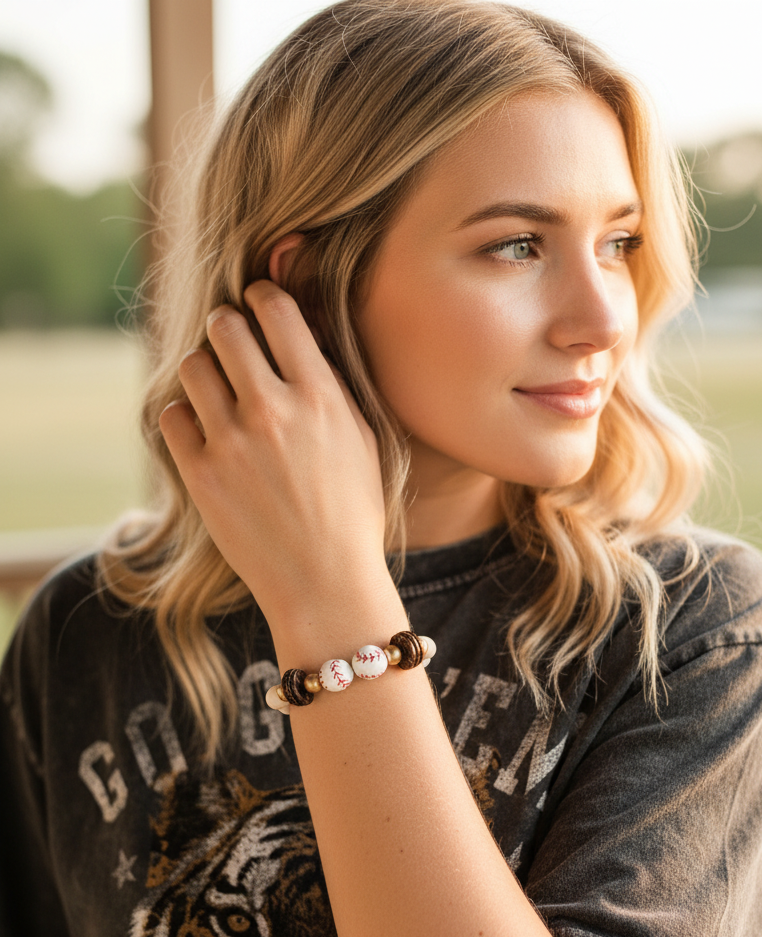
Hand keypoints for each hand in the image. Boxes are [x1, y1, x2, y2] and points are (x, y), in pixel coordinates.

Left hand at [159, 281, 389, 629]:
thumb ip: (333, 382)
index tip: (260, 310)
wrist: (326, 585)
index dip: (262, 300)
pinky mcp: (200, 476)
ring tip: (220, 395)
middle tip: (234, 350)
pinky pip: (172, 416)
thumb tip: (304, 331)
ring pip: (193, 366)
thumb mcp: (363, 439)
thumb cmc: (353, 514)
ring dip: (205, 372)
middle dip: (228, 330)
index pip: (275, 310)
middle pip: (225, 327)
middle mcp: (273, 411)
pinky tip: (207, 435)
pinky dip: (186, 419)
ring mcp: (232, 443)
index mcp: (320, 397)